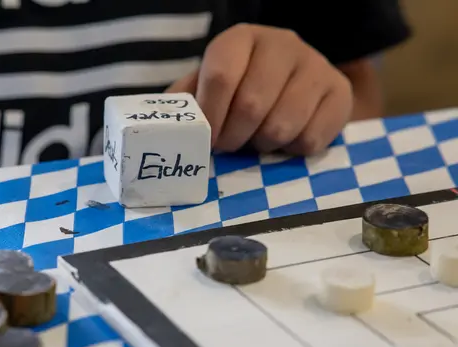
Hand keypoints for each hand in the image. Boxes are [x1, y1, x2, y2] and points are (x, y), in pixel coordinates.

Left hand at [166, 24, 352, 154]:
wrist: (293, 84)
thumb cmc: (238, 90)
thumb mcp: (206, 88)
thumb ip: (185, 103)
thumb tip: (162, 129)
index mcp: (241, 38)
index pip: (220, 75)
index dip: (210, 115)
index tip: (206, 137)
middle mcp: (282, 44)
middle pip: (251, 104)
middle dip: (233, 137)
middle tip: (229, 145)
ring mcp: (316, 66)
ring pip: (282, 125)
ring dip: (263, 145)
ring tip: (257, 139)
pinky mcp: (341, 93)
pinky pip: (311, 140)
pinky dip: (292, 151)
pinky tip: (286, 139)